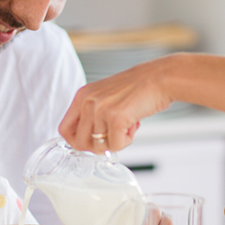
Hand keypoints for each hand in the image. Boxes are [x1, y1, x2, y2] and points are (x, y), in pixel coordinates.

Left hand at [59, 56, 175, 152]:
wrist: (161, 78)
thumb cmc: (138, 88)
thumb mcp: (105, 96)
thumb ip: (93, 114)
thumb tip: (87, 140)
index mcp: (83, 95)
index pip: (64, 129)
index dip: (76, 141)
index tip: (90, 142)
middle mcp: (88, 101)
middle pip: (79, 142)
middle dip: (97, 146)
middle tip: (112, 136)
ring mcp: (100, 109)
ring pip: (98, 147)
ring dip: (115, 142)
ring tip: (126, 126)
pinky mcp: (116, 118)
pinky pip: (116, 146)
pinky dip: (127, 141)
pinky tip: (134, 125)